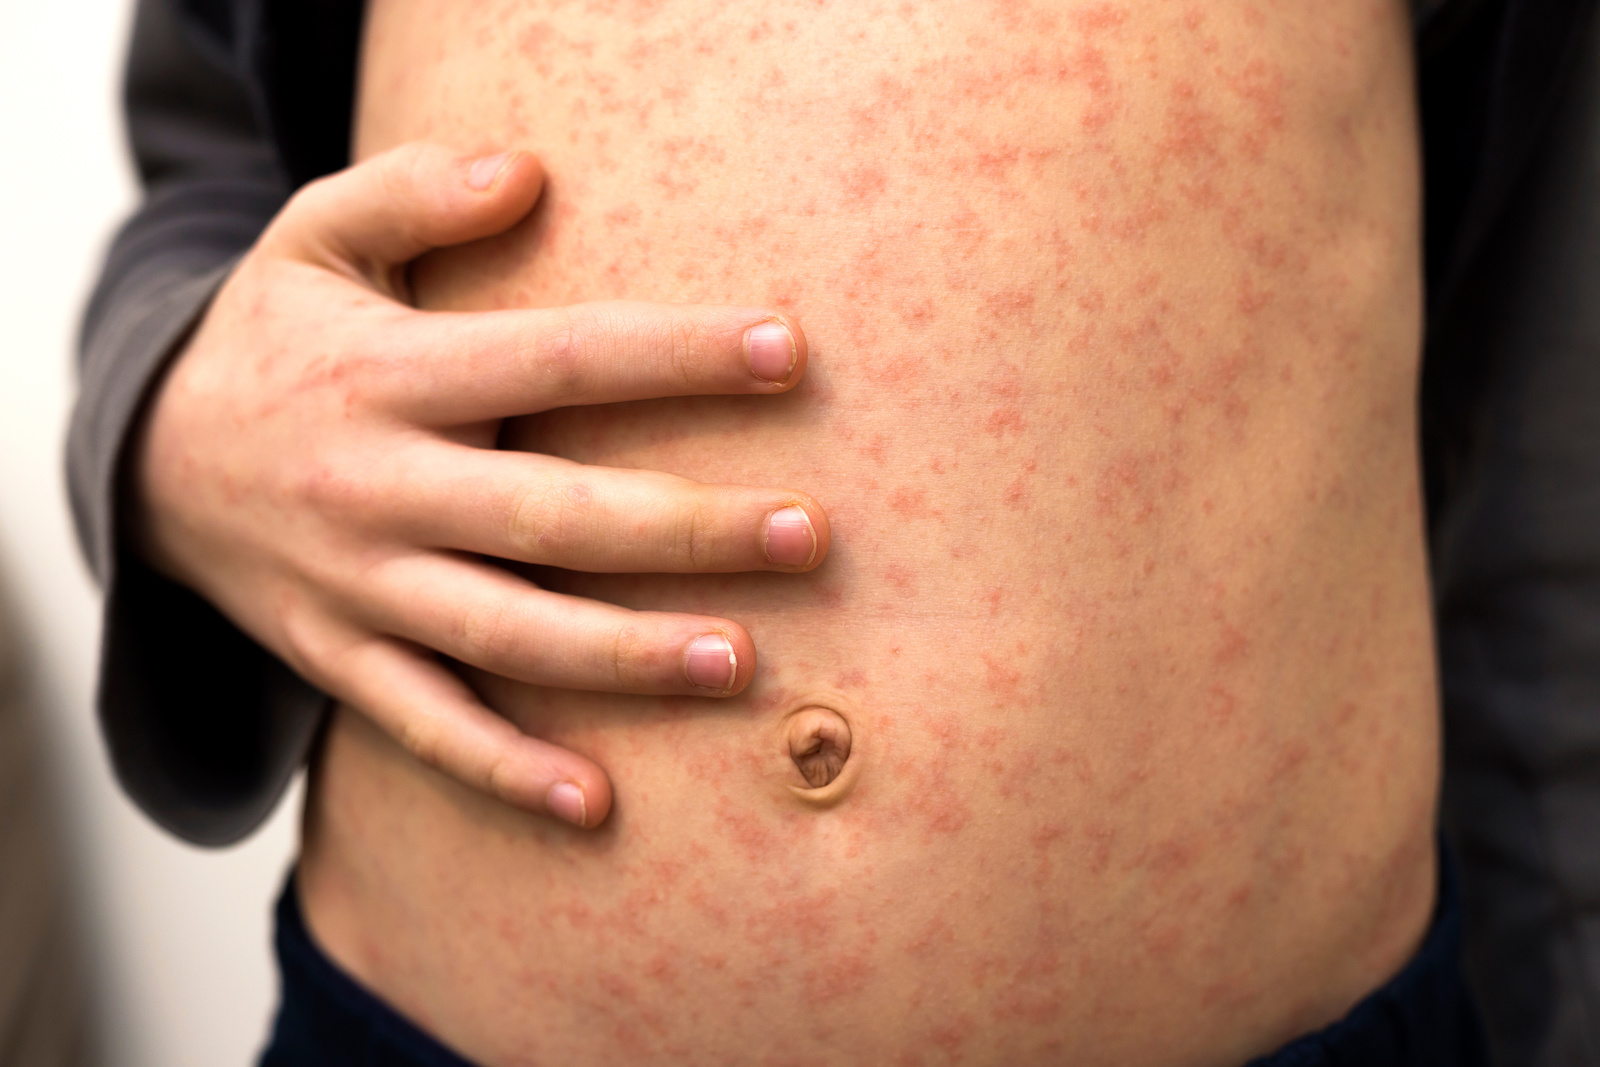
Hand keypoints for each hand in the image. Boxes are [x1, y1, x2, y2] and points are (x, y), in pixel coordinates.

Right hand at [131, 142, 828, 827]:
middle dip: (683, 529)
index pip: (556, 359)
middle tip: (806, 535)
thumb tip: (531, 170)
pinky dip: (504, 770)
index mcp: (390, 375)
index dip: (673, 356)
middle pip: (551, 516)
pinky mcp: (337, 657)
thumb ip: (415, 193)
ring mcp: (357, 586)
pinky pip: (424, 726)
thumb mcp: (313, 237)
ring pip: (504, 633)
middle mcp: (379, 487)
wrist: (146, 460)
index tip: (787, 353)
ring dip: (622, 656)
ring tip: (740, 663)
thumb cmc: (274, 339)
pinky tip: (598, 803)